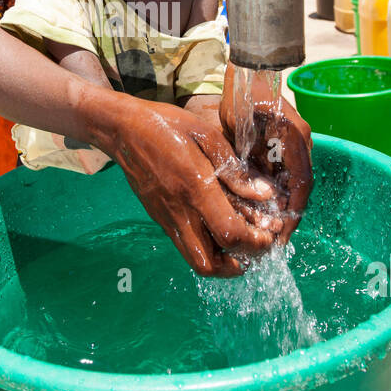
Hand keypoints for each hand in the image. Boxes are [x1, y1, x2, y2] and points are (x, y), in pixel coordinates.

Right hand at [99, 96, 283, 276]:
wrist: (122, 130)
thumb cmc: (167, 125)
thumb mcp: (207, 135)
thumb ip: (235, 169)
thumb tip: (264, 194)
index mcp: (194, 188)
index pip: (228, 233)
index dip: (254, 242)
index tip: (268, 234)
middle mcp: (179, 212)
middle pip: (208, 265)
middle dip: (238, 265)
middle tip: (254, 247)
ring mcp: (166, 219)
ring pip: (195, 262)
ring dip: (223, 262)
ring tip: (240, 243)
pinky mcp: (160, 219)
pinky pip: (186, 246)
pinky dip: (209, 247)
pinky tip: (220, 226)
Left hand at [219, 66, 312, 244]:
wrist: (251, 65)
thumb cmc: (242, 94)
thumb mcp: (238, 129)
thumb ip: (246, 159)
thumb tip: (251, 195)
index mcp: (295, 140)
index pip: (300, 186)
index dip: (291, 215)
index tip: (280, 238)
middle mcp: (303, 142)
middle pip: (299, 188)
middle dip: (287, 216)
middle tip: (271, 241)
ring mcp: (299, 141)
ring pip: (293, 181)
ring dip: (282, 204)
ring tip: (266, 228)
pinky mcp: (289, 140)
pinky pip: (287, 170)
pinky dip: (277, 189)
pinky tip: (262, 204)